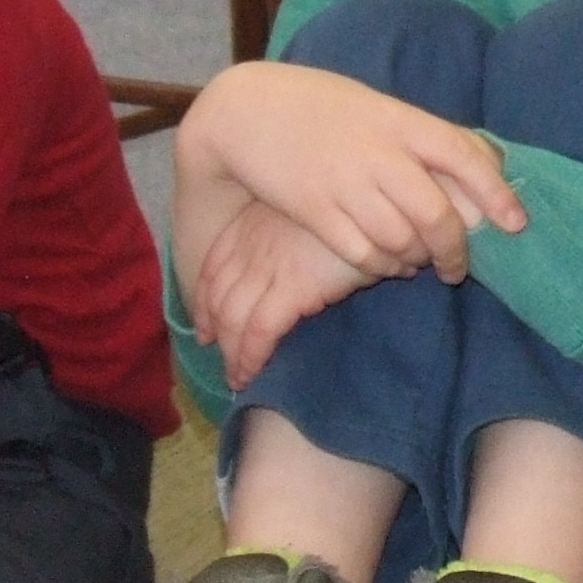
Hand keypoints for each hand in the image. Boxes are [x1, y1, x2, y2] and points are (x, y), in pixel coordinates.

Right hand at [175, 61, 527, 288]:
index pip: (464, 154)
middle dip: (455, 250)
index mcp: (400, 120)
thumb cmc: (323, 107)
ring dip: (416, 260)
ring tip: (417, 262)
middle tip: (459, 268)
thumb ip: (423, 136)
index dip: (497, 191)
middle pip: (436, 214)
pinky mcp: (315, 209)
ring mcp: (345, 182)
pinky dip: (382, 265)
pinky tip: (387, 264)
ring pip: (401, 240)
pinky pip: (363, 252)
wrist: (248, 109)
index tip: (516, 223)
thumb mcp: (378, 108)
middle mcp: (378, 152)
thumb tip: (486, 161)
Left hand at [193, 197, 372, 389]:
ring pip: (233, 319)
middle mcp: (251, 246)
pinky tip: (252, 373)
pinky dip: (251, 356)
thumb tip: (296, 264)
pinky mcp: (292, 289)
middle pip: (218, 297)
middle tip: (218, 357)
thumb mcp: (308, 215)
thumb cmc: (354, 211)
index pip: (212, 269)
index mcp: (252, 225)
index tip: (205, 326)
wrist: (379, 205)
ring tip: (237, 377)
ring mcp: (268, 267)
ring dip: (231, 354)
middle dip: (214, 332)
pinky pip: (259, 331)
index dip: (203, 302)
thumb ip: (291, 236)